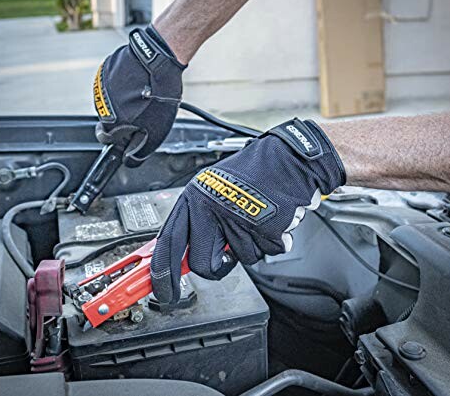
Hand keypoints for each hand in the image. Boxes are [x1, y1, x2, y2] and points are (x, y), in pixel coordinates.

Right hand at [93, 24, 185, 166]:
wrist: (158, 60)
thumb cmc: (158, 97)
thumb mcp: (155, 133)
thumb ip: (139, 152)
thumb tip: (130, 160)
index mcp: (110, 122)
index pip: (105, 139)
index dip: (119, 140)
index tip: (128, 136)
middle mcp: (100, 105)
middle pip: (110, 119)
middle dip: (124, 119)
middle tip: (145, 114)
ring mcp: (101, 85)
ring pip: (112, 101)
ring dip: (124, 102)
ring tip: (144, 96)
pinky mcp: (106, 69)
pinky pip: (113, 83)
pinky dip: (124, 86)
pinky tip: (140, 83)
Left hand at [150, 118, 345, 302]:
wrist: (286, 158)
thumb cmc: (249, 173)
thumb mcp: (210, 190)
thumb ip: (194, 222)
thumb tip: (179, 258)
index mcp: (194, 197)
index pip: (168, 243)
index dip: (163, 273)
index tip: (165, 292)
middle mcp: (212, 207)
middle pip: (203, 263)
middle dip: (218, 265)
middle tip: (228, 251)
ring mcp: (238, 217)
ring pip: (241, 258)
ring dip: (252, 245)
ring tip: (256, 219)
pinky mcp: (265, 225)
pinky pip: (267, 252)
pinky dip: (274, 241)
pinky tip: (272, 220)